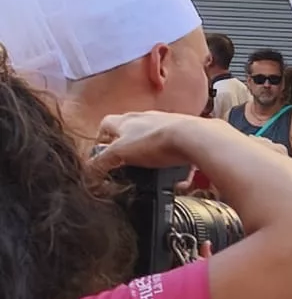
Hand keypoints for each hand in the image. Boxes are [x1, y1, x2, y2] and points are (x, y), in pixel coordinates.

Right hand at [90, 110, 205, 172]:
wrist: (193, 137)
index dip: (101, 140)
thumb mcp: (121, 153)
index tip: (102, 154)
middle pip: (130, 133)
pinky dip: (176, 166)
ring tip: (156, 174)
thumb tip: (91, 170)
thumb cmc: (156, 140)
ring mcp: (166, 125)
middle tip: (129, 167)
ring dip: (154, 159)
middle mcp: (145, 119)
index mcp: (125, 121)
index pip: (105, 125)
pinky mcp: (185, 135)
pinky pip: (177, 152)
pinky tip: (179, 179)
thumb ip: (104, 161)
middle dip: (129, 151)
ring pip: (155, 142)